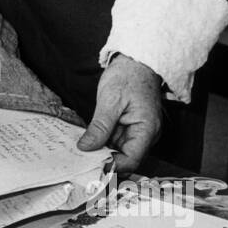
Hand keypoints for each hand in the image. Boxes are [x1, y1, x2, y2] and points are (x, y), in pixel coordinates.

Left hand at [77, 54, 161, 174]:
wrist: (136, 61)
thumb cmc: (128, 75)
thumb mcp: (110, 100)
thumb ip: (100, 127)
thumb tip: (86, 147)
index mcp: (147, 129)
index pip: (131, 160)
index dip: (112, 167)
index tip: (91, 166)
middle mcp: (146, 135)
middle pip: (125, 159)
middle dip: (104, 161)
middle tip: (80, 161)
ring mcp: (138, 132)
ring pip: (119, 152)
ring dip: (101, 152)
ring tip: (80, 152)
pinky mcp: (130, 127)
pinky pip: (116, 141)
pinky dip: (103, 142)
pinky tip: (88, 141)